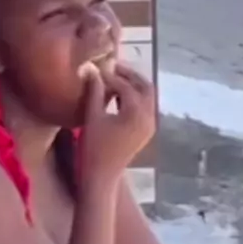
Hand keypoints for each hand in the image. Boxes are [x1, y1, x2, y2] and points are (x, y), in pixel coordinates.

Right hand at [77, 63, 154, 186]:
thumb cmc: (93, 149)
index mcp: (136, 113)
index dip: (109, 75)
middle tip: (111, 66)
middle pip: (145, 85)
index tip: (96, 68)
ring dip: (133, 84)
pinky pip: (146, 106)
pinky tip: (118, 95)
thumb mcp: (92, 117)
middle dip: (129, 74)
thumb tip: (91, 69)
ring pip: (148, 95)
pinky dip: (135, 96)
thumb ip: (94, 91)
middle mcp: (149, 116)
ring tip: (113, 78)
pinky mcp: (147, 130)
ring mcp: (150, 124)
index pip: (125, 85)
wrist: (102, 177)